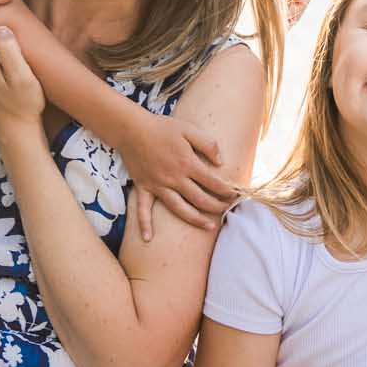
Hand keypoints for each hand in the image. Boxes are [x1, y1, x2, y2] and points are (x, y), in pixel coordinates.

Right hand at [124, 111, 237, 241]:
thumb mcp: (189, 129)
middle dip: (216, 207)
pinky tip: (148, 238)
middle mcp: (174, 178)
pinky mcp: (143, 187)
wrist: (131, 129)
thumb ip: (208, 144)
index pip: (212, 182)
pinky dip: (144, 224)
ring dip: (195, 219)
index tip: (235, 194)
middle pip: (199, 199)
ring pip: (179, 208)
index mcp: (187, 163)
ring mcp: (158, 185)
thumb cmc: (162, 127)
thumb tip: (220, 161)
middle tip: (226, 210)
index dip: (226, 190)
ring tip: (209, 226)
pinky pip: (143, 209)